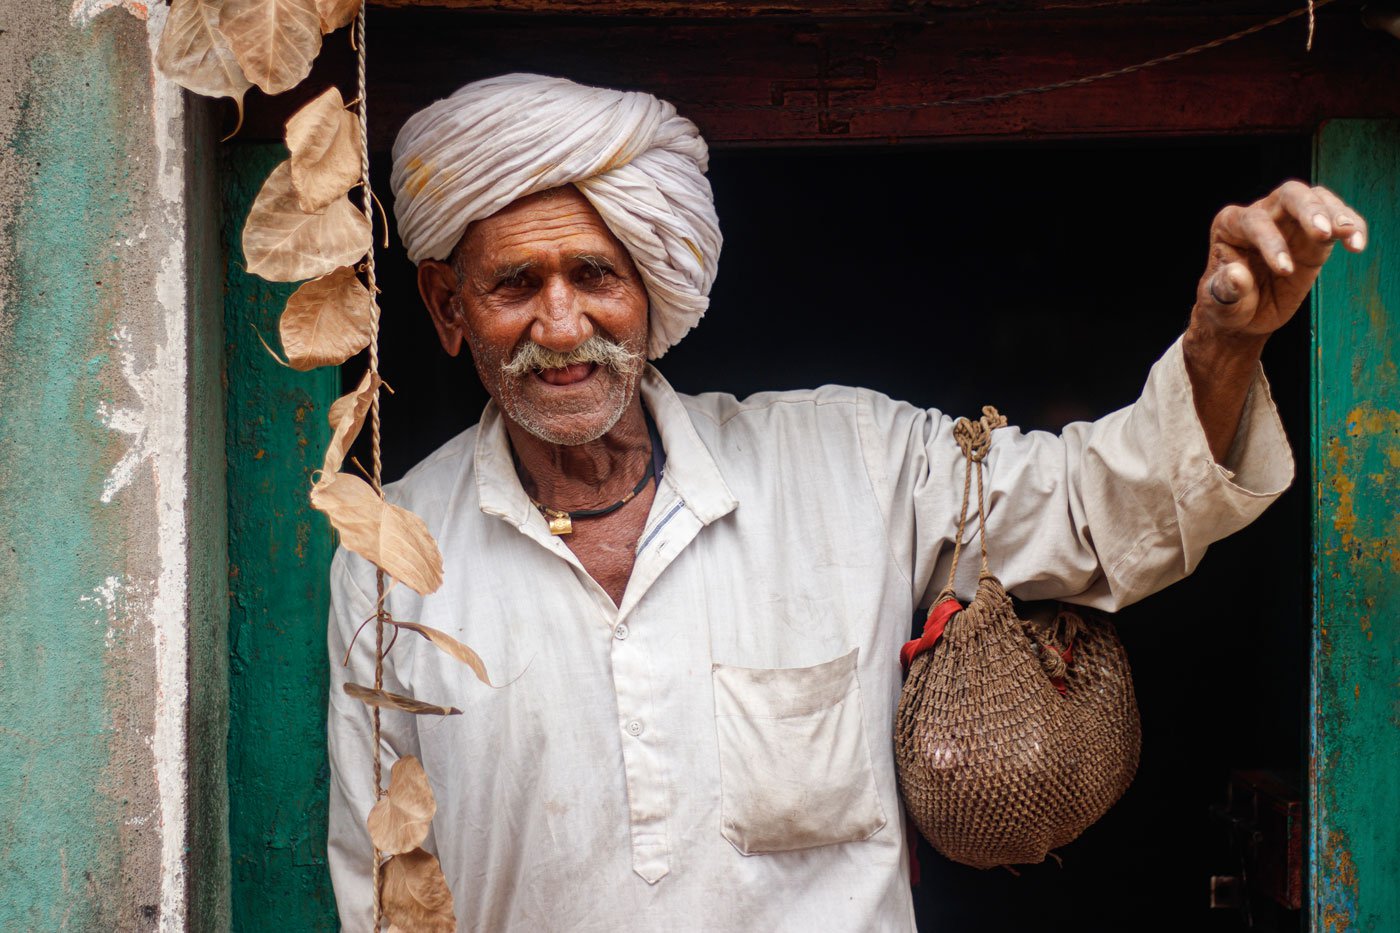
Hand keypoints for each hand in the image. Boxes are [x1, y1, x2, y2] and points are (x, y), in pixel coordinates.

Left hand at [1191, 180, 1366, 340]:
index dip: (1271, 242)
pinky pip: (1337, 220)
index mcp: (1230, 225)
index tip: (1286, 271)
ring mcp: (1291, 222)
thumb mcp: (1221, 303)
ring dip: (1336, 214)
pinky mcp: (1315, 236)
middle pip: (1289, 195)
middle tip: (1323, 233)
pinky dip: (1351, 227)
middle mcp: (1261, 214)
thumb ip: (1225, 290)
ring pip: (1317, 199)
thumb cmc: (1229, 303)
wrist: (1246, 314)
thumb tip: (1237, 275)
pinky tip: (1356, 244)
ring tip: (1348, 234)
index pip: (1254, 221)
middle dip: (1308, 210)